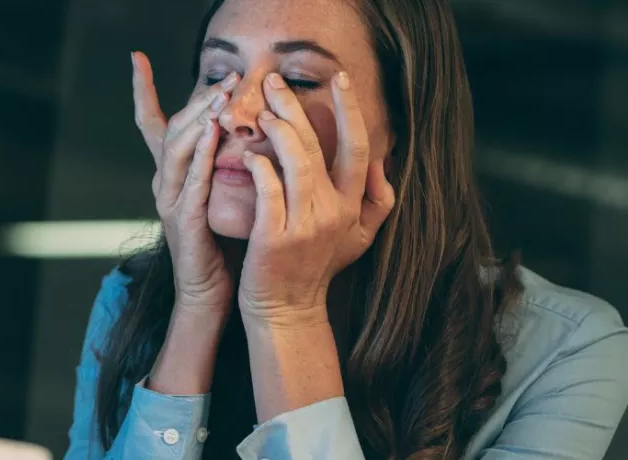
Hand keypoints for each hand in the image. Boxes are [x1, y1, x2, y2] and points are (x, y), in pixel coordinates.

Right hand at [132, 51, 238, 314]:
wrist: (210, 293)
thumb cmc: (220, 244)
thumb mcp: (218, 195)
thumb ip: (220, 163)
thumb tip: (238, 128)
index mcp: (171, 175)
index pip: (153, 124)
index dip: (143, 91)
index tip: (137, 58)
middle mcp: (165, 183)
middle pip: (172, 128)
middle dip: (197, 99)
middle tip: (226, 76)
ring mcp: (170, 201)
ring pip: (178, 148)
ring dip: (200, 119)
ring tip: (221, 95)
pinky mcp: (183, 220)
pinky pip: (192, 180)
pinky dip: (200, 154)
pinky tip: (212, 133)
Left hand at [238, 72, 394, 325]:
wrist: (287, 310)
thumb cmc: (317, 269)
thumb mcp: (359, 239)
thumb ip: (378, 202)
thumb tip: (383, 164)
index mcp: (352, 206)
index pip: (358, 147)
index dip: (351, 110)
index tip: (340, 79)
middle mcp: (332, 211)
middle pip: (318, 146)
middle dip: (294, 107)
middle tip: (273, 82)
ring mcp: (304, 224)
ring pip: (294, 161)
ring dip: (276, 130)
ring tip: (260, 112)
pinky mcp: (274, 236)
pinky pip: (268, 189)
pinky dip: (259, 167)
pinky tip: (249, 155)